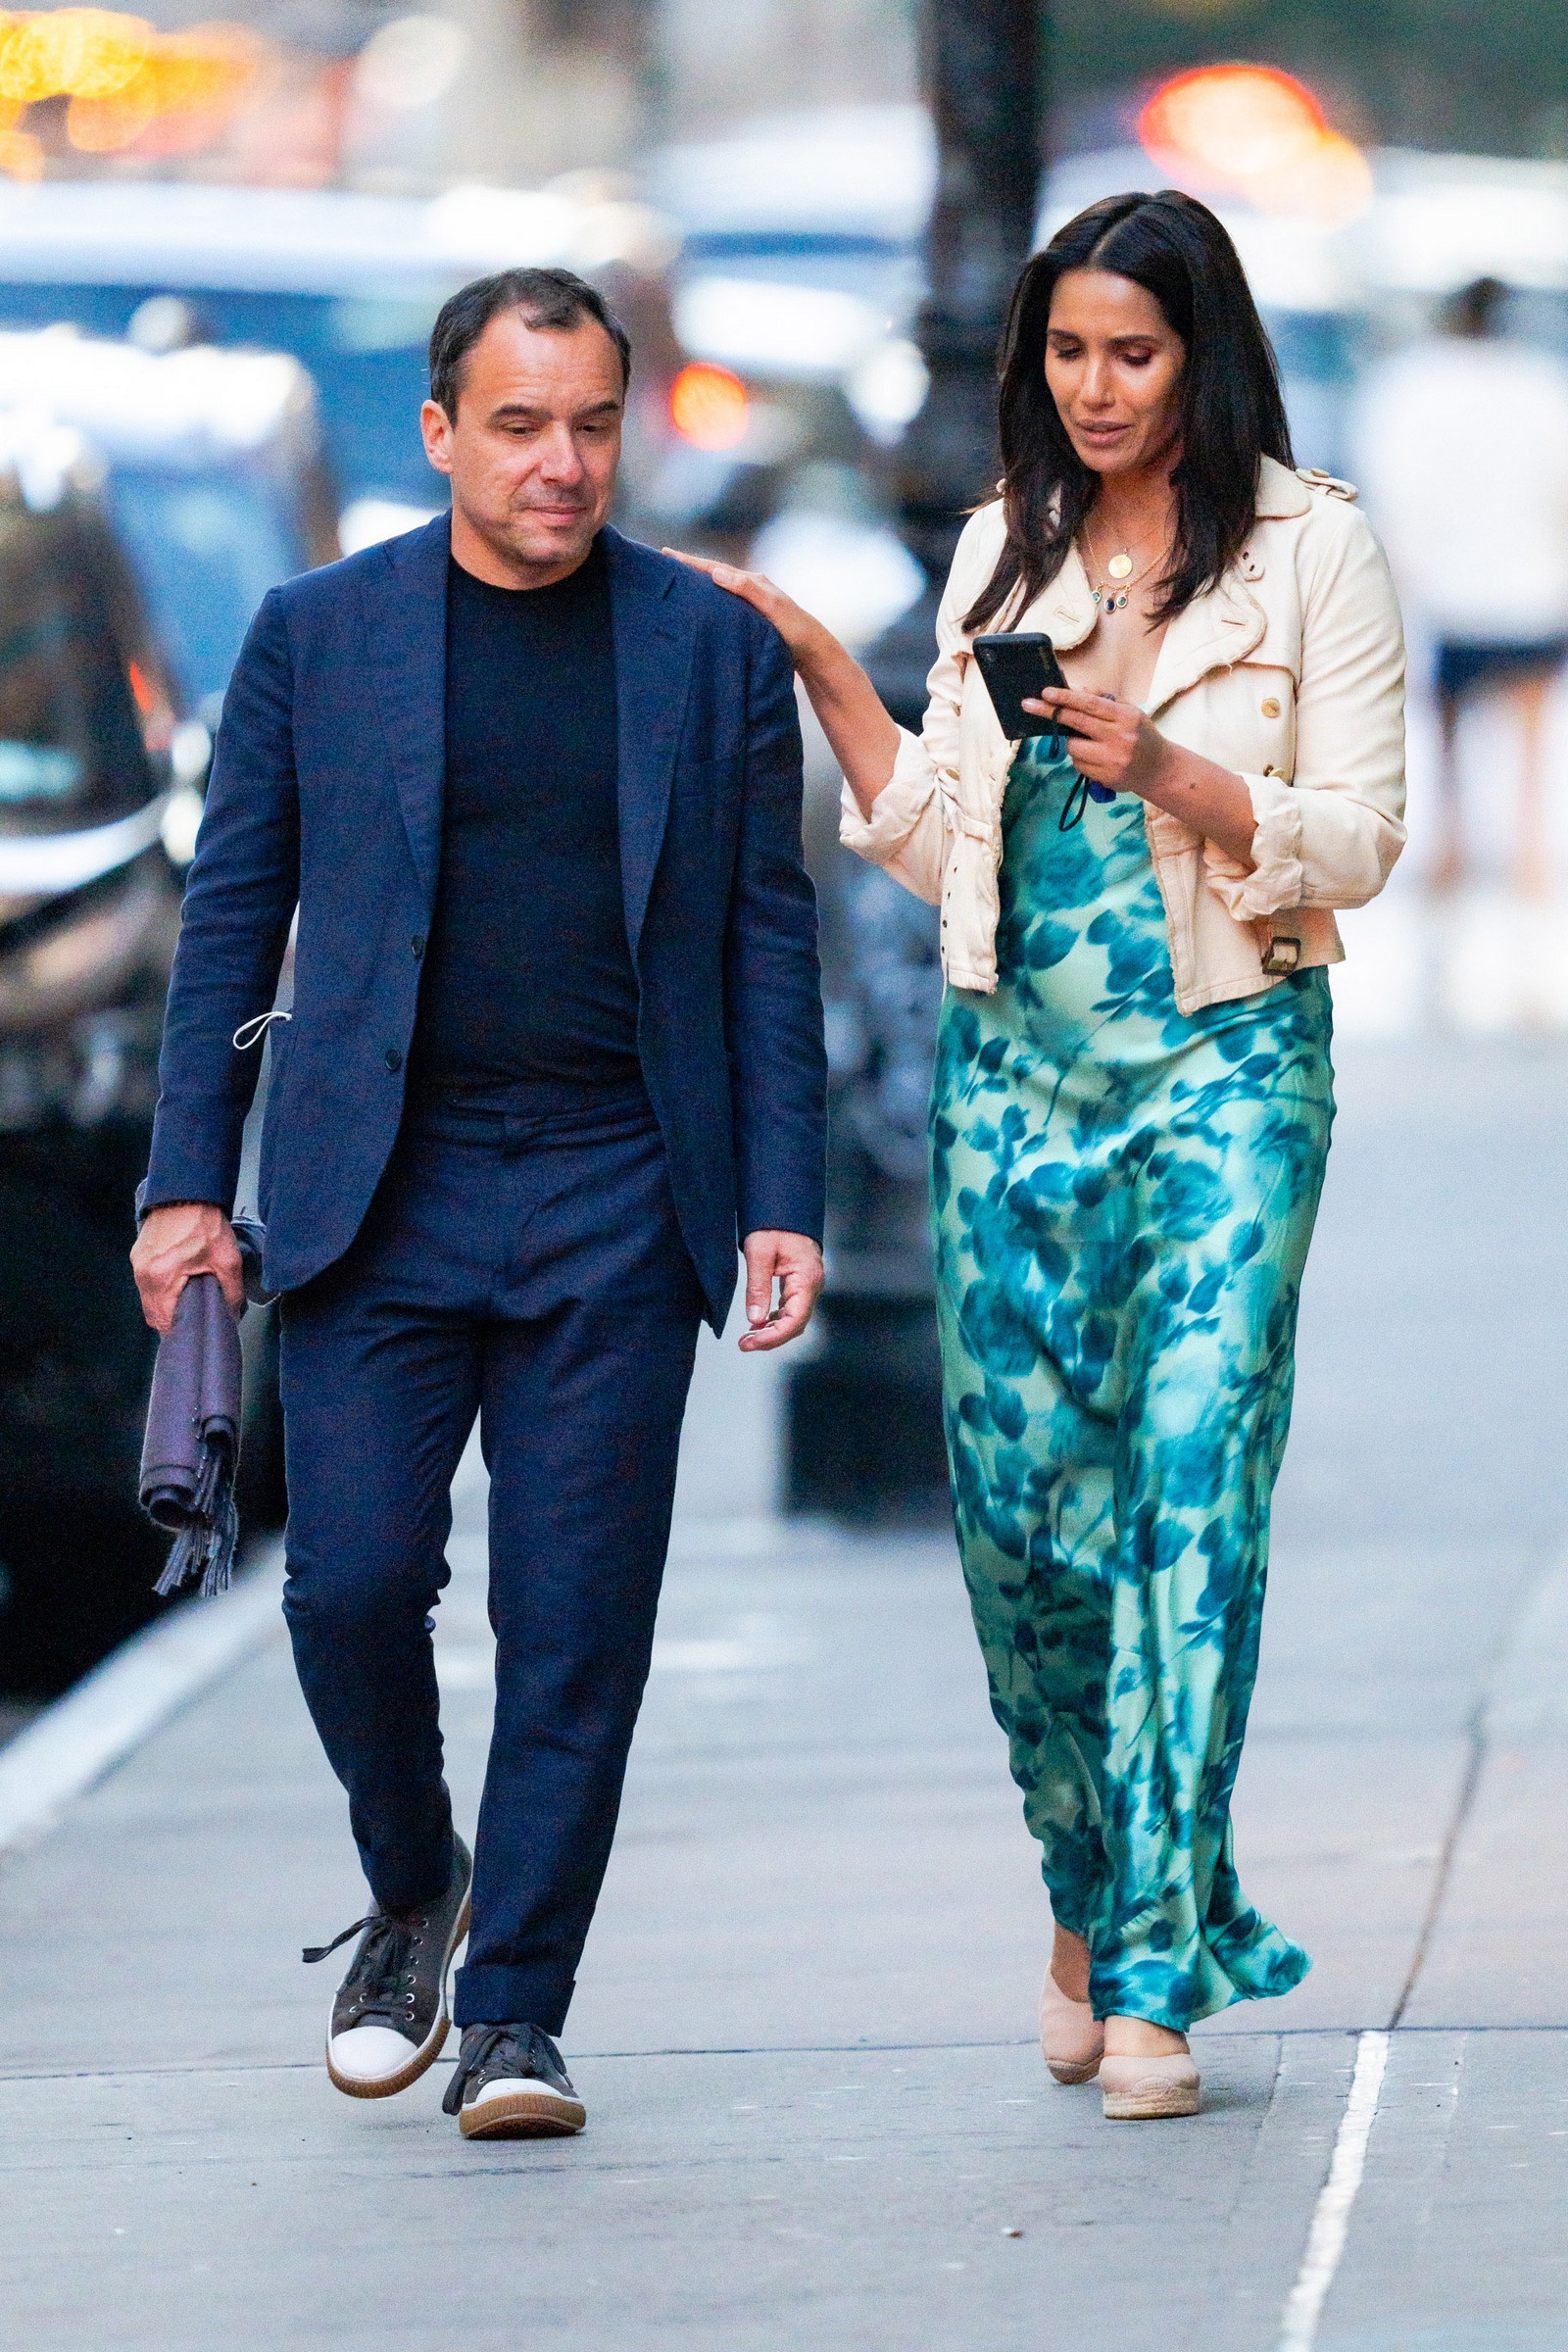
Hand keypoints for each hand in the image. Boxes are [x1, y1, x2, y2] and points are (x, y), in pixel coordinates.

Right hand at [131, 1201, 243, 1334]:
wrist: (188, 1193)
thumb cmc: (205, 1222)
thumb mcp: (227, 1260)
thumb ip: (231, 1293)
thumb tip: (231, 1315)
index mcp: (162, 1277)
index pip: (164, 1322)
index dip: (180, 1331)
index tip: (193, 1334)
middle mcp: (144, 1273)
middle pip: (153, 1316)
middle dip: (172, 1322)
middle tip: (193, 1323)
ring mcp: (138, 1264)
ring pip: (148, 1301)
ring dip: (165, 1307)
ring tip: (187, 1306)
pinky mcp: (138, 1256)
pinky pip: (146, 1284)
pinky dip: (160, 1291)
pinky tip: (178, 1287)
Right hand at [662, 549, 829, 667]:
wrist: (814, 653)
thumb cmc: (795, 630)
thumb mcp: (772, 607)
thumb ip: (746, 589)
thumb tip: (716, 572)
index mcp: (752, 582)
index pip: (713, 567)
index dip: (688, 561)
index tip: (665, 553)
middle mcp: (749, 589)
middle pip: (712, 575)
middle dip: (688, 570)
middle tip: (662, 566)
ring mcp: (749, 604)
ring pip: (716, 591)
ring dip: (697, 587)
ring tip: (674, 586)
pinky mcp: (750, 619)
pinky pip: (722, 606)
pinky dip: (708, 603)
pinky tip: (699, 611)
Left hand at [739, 1229, 823, 1352]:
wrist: (785, 1208)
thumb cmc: (774, 1224)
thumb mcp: (758, 1252)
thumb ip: (757, 1286)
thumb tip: (755, 1319)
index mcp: (806, 1278)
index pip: (794, 1320)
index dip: (773, 1337)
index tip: (750, 1343)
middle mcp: (812, 1286)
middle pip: (795, 1324)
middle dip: (770, 1338)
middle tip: (743, 1344)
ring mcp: (808, 1286)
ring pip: (794, 1320)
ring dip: (772, 1331)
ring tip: (747, 1337)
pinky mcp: (800, 1285)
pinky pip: (791, 1309)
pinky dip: (775, 1320)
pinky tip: (758, 1323)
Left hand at [1022, 687, 1172, 798]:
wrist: (1159, 769)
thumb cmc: (1141, 735)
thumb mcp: (1129, 711)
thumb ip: (1104, 700)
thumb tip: (1077, 690)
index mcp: (1125, 717)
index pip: (1090, 705)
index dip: (1065, 698)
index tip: (1045, 692)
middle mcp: (1119, 738)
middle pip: (1076, 722)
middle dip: (1050, 712)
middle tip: (1028, 704)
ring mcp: (1111, 760)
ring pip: (1072, 747)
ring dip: (1072, 742)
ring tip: (1089, 743)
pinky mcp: (1105, 778)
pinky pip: (1078, 764)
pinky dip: (1081, 758)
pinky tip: (1096, 758)